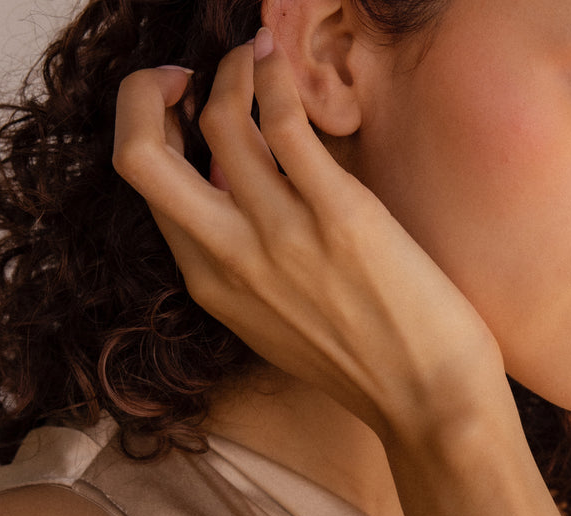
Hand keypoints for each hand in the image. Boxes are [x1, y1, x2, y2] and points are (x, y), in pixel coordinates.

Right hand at [112, 31, 502, 440]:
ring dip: (231, 69)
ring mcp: (283, 235)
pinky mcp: (341, 215)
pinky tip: (281, 64)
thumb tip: (240, 206)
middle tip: (187, 75)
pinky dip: (274, 77)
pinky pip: (285, 121)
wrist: (431, 404)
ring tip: (257, 55)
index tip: (182, 111)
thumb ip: (246, 273)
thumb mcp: (279, 329)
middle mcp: (233, 258)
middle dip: (145, 93)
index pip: (148, 191)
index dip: (155, 135)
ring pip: (220, 118)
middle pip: (138, 153)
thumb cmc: (368, 370)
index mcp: (212, 286)